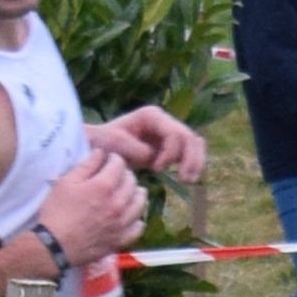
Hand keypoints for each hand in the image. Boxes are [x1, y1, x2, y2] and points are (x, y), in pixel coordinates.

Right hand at [40, 145, 148, 264]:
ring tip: (128, 192)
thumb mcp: (66, 182)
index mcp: (104, 186)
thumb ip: (86, 166)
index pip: (119, 164)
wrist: (55, 245)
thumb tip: (101, 153)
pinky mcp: (121, 239)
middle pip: (133, 182)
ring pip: (140, 202)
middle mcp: (118, 203)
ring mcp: (122, 223)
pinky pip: (138, 227)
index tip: (108, 160)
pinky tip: (130, 216)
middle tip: (116, 176)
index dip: (114, 159)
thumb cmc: (56, 211)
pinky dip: (137, 219)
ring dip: (136, 193)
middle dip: (125, 174)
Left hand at [93, 97, 208, 187]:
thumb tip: (153, 156)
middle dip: (190, 159)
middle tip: (184, 180)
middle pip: (189, 137)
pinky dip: (193, 164)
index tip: (155, 170)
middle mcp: (164, 120)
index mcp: (152, 116)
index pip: (173, 133)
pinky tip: (188, 178)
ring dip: (196, 162)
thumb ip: (135, 148)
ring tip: (189, 181)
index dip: (170, 153)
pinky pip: (191, 151)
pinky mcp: (171, 144)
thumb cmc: (105, 142)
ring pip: (194, 143)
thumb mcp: (115, 143)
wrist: (101, 145)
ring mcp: (169, 131)